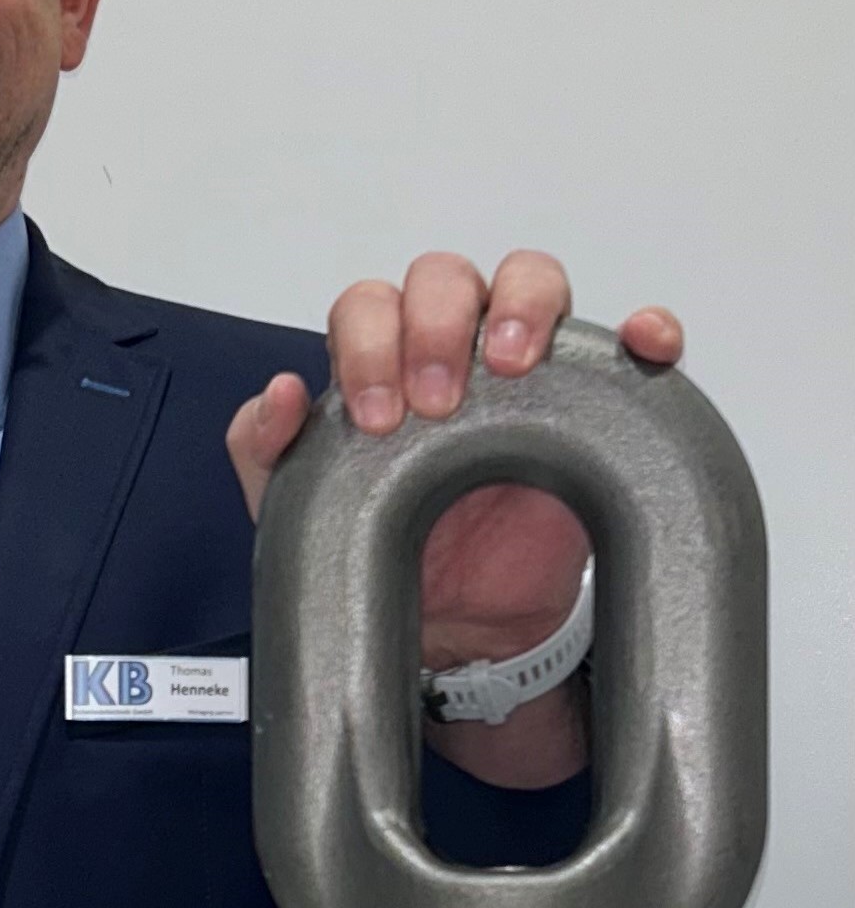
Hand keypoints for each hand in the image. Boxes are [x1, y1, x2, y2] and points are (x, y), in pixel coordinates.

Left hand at [225, 251, 683, 783]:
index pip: (369, 306)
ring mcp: (526, 370)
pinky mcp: (592, 406)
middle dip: (435, 323)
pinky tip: (642, 343)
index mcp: (379, 361)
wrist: (457, 630)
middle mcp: (451, 350)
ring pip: (531, 280)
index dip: (368, 344)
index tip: (378, 417)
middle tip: (436, 403)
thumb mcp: (300, 505)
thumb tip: (282, 393)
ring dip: (522, 303)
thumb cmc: (383, 548)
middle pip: (445, 278)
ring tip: (512, 364)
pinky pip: (626, 347)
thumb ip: (265, 450)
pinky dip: (641, 331)